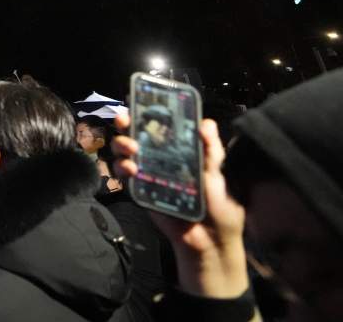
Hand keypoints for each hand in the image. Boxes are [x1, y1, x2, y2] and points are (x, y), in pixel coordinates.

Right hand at [112, 111, 247, 297]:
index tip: (137, 101)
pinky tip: (131, 168)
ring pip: (123, 153)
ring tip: (131, 149)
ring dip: (121, 145)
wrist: (212, 242)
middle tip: (124, 119)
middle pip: (135, 135)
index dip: (146, 112)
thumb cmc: (220, 207)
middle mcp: (159, 159)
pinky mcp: (140, 192)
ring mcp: (148, 175)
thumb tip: (206, 122)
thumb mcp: (219, 174)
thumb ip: (211, 149)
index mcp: (178, 151)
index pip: (159, 126)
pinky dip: (122, 169)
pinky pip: (124, 178)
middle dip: (125, 124)